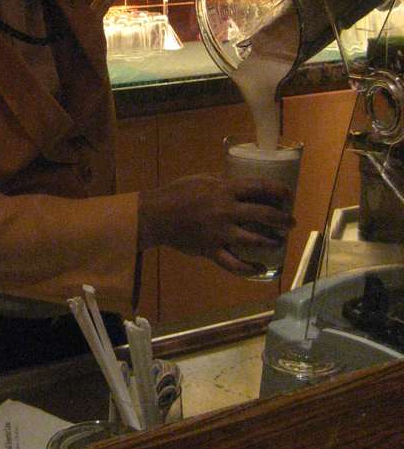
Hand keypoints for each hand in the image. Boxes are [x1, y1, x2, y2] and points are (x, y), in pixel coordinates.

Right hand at [138, 173, 295, 274]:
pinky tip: (262, 269)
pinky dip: (251, 268)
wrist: (157, 215)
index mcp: (225, 189)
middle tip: (291, 222)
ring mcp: (221, 233)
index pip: (260, 187)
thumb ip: (223, 182)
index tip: (289, 195)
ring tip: (279, 242)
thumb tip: (242, 185)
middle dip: (283, 219)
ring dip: (272, 242)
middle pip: (264, 214)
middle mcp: (227, 210)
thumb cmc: (178, 192)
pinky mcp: (212, 250)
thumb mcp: (203, 179)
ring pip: (255, 240)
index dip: (279, 191)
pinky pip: (235, 264)